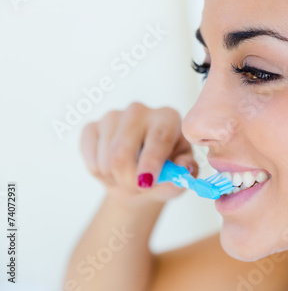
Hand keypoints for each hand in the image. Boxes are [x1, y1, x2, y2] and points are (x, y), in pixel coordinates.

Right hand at [79, 102, 198, 205]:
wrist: (140, 178)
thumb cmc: (165, 174)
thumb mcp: (180, 176)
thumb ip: (185, 172)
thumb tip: (184, 167)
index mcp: (168, 117)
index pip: (158, 137)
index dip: (151, 161)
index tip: (146, 182)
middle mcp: (140, 110)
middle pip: (123, 150)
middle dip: (128, 179)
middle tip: (138, 188)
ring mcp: (113, 116)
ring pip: (106, 158)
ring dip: (116, 179)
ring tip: (128, 178)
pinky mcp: (92, 126)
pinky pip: (90, 158)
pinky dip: (100, 173)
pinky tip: (112, 169)